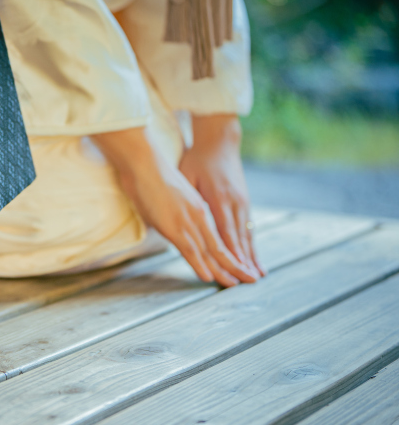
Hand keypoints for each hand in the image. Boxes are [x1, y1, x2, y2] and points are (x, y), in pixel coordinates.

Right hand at [93, 127, 258, 286]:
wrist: (144, 163)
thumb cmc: (151, 176)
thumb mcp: (169, 196)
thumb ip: (173, 212)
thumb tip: (165, 225)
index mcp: (199, 208)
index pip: (218, 236)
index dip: (229, 253)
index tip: (238, 265)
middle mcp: (199, 215)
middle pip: (221, 246)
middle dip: (235, 266)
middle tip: (248, 280)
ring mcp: (188, 221)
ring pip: (210, 252)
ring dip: (222, 270)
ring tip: (233, 284)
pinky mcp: (174, 226)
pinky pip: (191, 250)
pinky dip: (200, 265)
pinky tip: (208, 277)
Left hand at [179, 114, 265, 276]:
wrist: (218, 141)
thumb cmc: (196, 160)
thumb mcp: (185, 178)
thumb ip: (182, 202)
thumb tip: (169, 222)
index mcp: (215, 200)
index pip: (220, 236)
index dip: (223, 258)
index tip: (227, 275)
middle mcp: (231, 204)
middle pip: (236, 240)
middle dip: (242, 263)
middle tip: (248, 283)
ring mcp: (240, 202)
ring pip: (245, 235)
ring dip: (250, 256)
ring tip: (256, 275)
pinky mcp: (244, 200)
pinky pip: (248, 226)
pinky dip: (250, 243)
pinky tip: (253, 256)